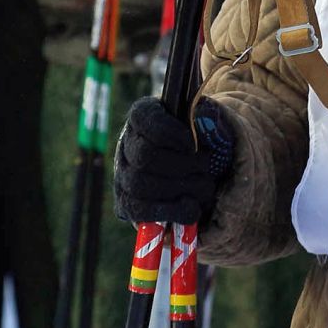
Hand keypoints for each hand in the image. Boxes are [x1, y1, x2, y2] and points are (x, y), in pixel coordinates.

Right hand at [113, 97, 233, 225]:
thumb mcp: (203, 119)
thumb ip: (204, 114)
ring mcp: (122, 175)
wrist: (191, 169)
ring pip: (141, 185)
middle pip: (145, 156)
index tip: (192, 143)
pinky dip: (172, 211)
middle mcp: (126, 144)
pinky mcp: (127, 204)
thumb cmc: (198, 139)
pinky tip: (192, 206)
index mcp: (142, 115)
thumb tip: (205, 118)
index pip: (144, 118)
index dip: (170, 132)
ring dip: (181, 188)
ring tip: (204, 185)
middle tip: (204, 165)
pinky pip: (142, 212)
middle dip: (182, 164)